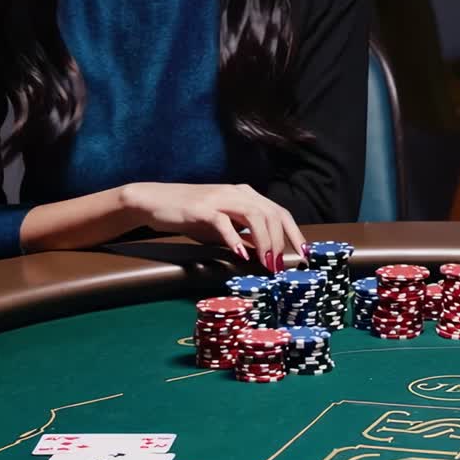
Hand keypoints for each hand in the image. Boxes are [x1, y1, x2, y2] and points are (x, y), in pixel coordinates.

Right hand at [122, 181, 304, 271]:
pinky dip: (235, 239)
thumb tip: (263, 255)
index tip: (304, 254)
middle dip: (281, 241)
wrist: (156, 201)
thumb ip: (242, 236)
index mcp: (245, 194)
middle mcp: (236, 192)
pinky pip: (223, 223)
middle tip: (281, 266)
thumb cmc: (190, 215)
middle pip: (271, 213)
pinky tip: (240, 254)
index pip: (278, 211)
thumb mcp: (222, 227)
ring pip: (254, 214)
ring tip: (267, 263)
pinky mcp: (202, 208)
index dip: (294, 233)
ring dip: (264, 241)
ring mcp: (219, 198)